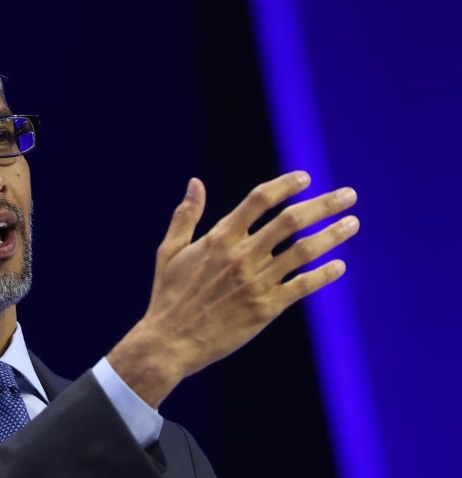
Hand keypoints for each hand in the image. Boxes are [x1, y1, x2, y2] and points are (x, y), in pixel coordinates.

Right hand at [107, 171, 358, 407]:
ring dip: (333, 235)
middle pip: (291, 220)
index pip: (259, 200)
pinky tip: (339, 266)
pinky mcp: (265, 308)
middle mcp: (241, 256)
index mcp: (219, 238)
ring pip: (304, 251)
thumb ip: (185, 215)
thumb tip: (195, 182)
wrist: (170, 342)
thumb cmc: (168, 296)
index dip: (285, 185)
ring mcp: (256, 282)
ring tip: (353, 223)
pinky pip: (302, 287)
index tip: (306, 177)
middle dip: (324, 205)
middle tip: (349, 195)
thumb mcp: (170, 251)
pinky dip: (324, 275)